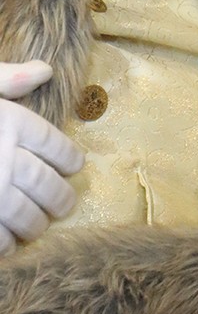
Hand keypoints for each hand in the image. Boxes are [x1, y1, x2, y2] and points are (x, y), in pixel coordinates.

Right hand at [0, 61, 84, 254]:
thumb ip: (6, 79)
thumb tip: (45, 70)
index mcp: (12, 123)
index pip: (56, 145)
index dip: (69, 157)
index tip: (74, 165)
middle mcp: (5, 159)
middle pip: (48, 186)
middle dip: (60, 198)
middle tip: (64, 205)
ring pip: (27, 217)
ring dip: (35, 225)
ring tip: (36, 226)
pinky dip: (3, 244)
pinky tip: (4, 242)